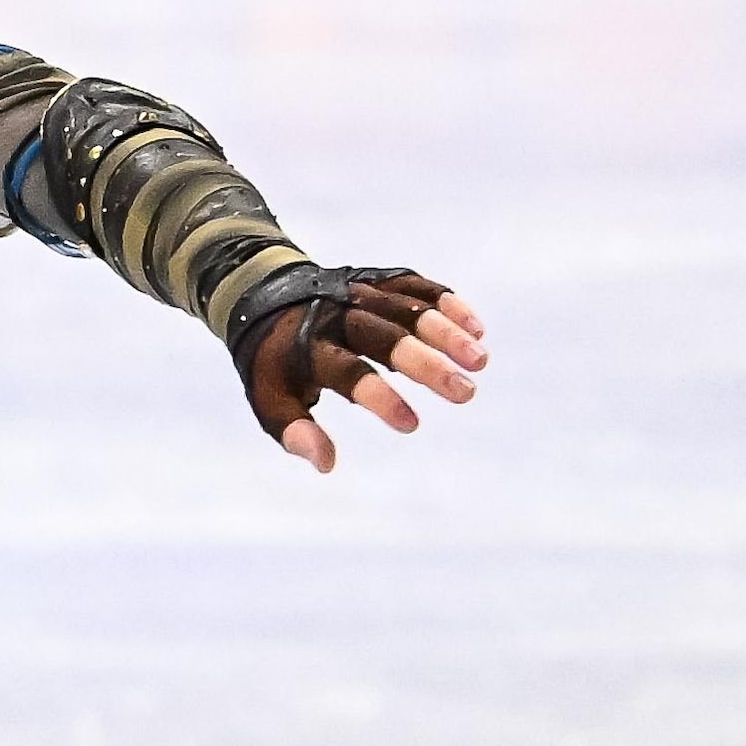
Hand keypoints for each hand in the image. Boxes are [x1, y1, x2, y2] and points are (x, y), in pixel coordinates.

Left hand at [239, 268, 488, 474]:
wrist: (264, 298)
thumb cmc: (275, 364)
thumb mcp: (270, 400)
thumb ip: (295, 432)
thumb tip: (326, 464)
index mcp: (307, 347)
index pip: (348, 371)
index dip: (378, 397)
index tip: (411, 425)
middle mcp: (337, 314)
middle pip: (387, 337)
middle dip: (427, 364)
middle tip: (465, 393)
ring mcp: (362, 292)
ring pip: (409, 308)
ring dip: (447, 333)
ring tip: (480, 363)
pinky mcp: (382, 280)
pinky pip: (419, 286)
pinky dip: (448, 304)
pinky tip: (477, 331)